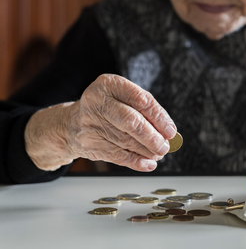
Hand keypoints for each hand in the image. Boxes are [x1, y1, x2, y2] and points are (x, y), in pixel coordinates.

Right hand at [25, 74, 175, 171]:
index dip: (159, 117)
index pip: (140, 100)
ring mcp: (90, 123)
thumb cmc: (106, 109)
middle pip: (131, 121)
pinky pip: (117, 155)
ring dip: (147, 151)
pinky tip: (148, 163)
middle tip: (165, 146)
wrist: (71, 123)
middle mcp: (96, 101)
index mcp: (109, 84)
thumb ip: (144, 110)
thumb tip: (167, 132)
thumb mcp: (122, 98)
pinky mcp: (88, 143)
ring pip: (126, 141)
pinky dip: (136, 161)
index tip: (171, 130)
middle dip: (152, 137)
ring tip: (158, 153)